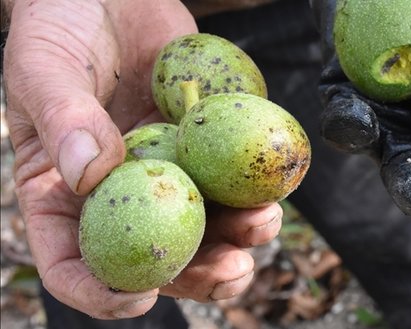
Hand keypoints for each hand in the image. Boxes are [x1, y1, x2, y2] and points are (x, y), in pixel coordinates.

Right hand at [3, 0, 280, 318]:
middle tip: (234, 270)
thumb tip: (86, 173)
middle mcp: (120, 190)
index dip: (100, 292)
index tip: (140, 299)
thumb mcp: (45, 64)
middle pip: (157, 255)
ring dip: (239, 237)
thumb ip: (62, 115)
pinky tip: (274, 188)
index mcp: (63, 191)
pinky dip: (256, 190)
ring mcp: (168, 170)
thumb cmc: (60, 22)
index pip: (72, 260)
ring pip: (205, 224)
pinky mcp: (205, 144)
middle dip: (199, 274)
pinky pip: (232, 178)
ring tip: (263, 223)